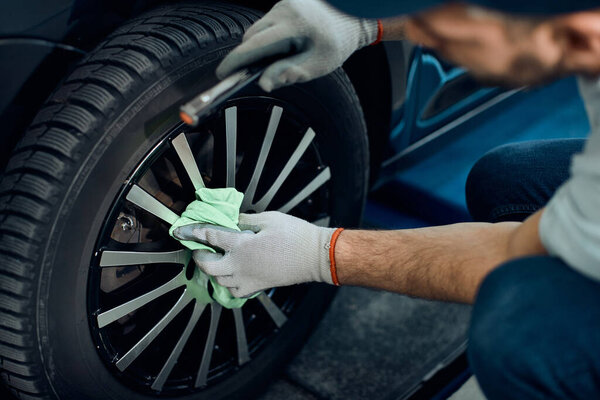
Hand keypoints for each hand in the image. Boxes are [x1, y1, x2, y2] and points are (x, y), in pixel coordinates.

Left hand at [173, 211, 336, 296]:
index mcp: (242, 244)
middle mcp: (240, 265)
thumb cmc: (295, 235)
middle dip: (199, 257)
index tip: (183, 231)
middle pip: (207, 266)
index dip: (194, 232)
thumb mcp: (268, 218)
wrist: (314, 256)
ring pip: (219, 281)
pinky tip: (232, 276)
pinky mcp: (258, 286)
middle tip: (199, 249)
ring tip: (216, 260)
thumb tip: (232, 219)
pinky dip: (229, 285)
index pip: (210, 236)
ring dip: (213, 271)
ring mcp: (248, 278)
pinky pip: (235, 291)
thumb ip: (245, 219)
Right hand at [216, 0, 377, 91]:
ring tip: (275, 64)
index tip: (222, 74)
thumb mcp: (318, 64)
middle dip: (246, 58)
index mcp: (294, 25)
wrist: (353, 15)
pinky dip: (267, 40)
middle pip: (251, 37)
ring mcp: (283, 5)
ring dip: (258, 49)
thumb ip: (290, 73)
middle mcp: (284, 10)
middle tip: (244, 77)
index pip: (255, 44)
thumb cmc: (338, 42)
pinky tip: (282, 51)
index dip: (236, 61)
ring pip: (257, 30)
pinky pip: (266, 25)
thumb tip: (265, 84)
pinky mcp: (284, 5)